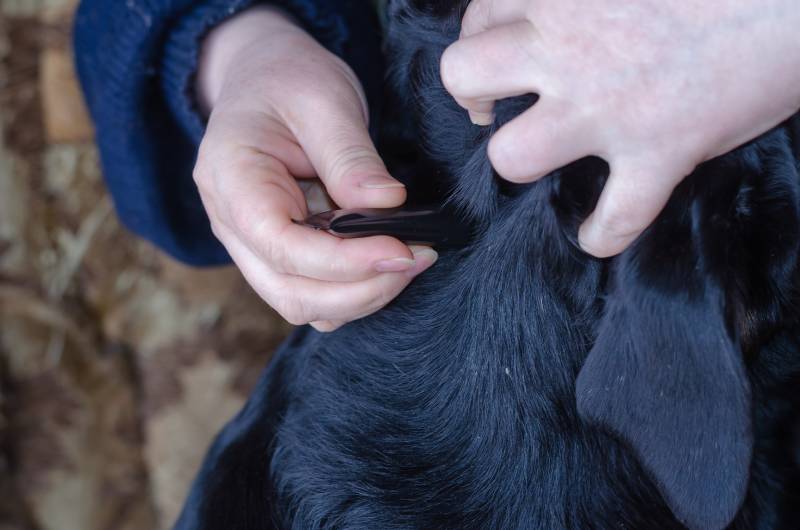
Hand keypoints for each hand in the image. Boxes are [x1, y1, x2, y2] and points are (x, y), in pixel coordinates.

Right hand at [194, 7, 436, 330]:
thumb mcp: (323, 99)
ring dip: (361, 297)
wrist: (264, 78)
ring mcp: (252, 245)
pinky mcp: (278, 253)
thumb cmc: (288, 79)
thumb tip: (388, 205)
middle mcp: (231, 224)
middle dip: (360, 290)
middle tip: (419, 258)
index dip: (344, 262)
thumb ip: (350, 156)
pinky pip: (313, 293)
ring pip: (302, 303)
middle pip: (291, 292)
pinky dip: (353, 291)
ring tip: (411, 260)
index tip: (402, 251)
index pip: (281, 246)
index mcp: (231, 179)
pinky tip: (387, 261)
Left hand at [441, 0, 799, 256]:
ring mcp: (608, 108)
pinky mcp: (659, 152)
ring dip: (520, 162)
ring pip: (512, 157)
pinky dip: (601, 234)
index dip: (483, 40)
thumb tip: (552, 13)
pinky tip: (596, 233)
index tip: (503, 52)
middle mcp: (569, 49)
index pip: (479, 18)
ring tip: (542, 157)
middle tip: (496, 107)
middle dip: (472, 97)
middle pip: (464, 76)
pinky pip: (614, 218)